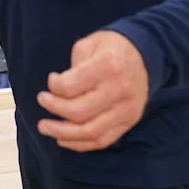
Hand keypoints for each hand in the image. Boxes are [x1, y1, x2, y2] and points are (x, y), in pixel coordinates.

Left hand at [36, 31, 148, 151]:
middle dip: (54, 109)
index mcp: (107, 66)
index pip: (70, 87)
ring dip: (62, 133)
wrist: (146, 54)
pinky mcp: (129, 121)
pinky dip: (80, 144)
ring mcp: (126, 109)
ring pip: (89, 132)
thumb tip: (58, 91)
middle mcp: (118, 90)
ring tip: (45, 128)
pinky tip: (63, 139)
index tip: (51, 81)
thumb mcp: (89, 44)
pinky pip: (102, 140)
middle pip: (78, 112)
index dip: (54, 86)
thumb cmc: (112, 47)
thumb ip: (73, 67)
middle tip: (42, 101)